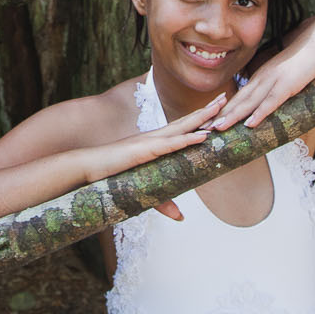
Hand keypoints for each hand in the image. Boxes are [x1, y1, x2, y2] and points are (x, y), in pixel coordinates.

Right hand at [86, 95, 226, 220]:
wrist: (88, 168)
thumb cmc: (112, 176)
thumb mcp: (144, 190)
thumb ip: (164, 202)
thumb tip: (181, 217)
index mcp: (156, 142)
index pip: (183, 127)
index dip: (201, 117)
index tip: (217, 108)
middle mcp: (155, 137)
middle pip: (187, 121)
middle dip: (207, 109)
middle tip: (226, 96)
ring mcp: (151, 142)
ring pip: (182, 127)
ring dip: (203, 118)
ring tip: (221, 108)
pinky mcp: (145, 151)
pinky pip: (171, 144)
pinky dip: (188, 139)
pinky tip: (203, 135)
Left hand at [211, 33, 314, 131]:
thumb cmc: (305, 54)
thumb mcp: (285, 71)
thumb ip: (274, 81)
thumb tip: (269, 95)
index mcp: (262, 76)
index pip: (239, 96)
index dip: (224, 109)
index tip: (210, 121)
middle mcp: (263, 78)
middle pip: (238, 100)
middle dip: (221, 115)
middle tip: (204, 129)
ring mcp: (274, 80)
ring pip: (249, 102)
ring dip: (233, 116)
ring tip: (218, 128)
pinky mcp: (288, 84)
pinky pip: (272, 101)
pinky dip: (260, 113)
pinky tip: (250, 124)